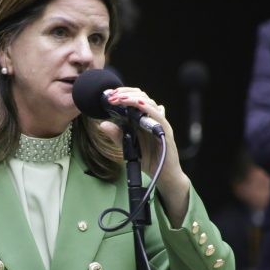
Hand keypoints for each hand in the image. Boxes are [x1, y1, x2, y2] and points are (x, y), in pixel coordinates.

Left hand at [100, 87, 189, 225]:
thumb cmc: (148, 160)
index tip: (108, 95)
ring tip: (119, 98)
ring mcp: (160, 123)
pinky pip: (157, 115)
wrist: (163, 175)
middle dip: (125, 93)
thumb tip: (103, 124)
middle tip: (111, 95)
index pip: (134, 99)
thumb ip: (117, 135)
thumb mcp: (127, 147)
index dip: (122, 94)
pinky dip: (147, 107)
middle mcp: (152, 118)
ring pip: (148, 102)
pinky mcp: (166, 130)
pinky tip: (137, 103)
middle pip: (141, 96)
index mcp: (143, 119)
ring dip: (132, 97)